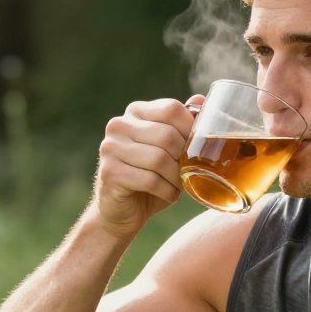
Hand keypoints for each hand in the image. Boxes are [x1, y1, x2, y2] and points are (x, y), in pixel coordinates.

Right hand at [92, 93, 204, 237]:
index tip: (196, 149)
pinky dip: (167, 191)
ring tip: (178, 186)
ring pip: (159, 159)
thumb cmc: (151, 178)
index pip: (171, 108)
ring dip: (176, 178)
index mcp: (135, 112)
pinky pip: (150, 180)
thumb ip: (182, 125)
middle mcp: (118, 125)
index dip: (191, 129)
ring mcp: (110, 148)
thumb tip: (201, 100)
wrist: (123, 211)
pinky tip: (169, 195)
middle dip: (184, 159)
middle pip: (167, 135)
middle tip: (188, 173)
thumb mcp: (170, 150)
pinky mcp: (110, 173)